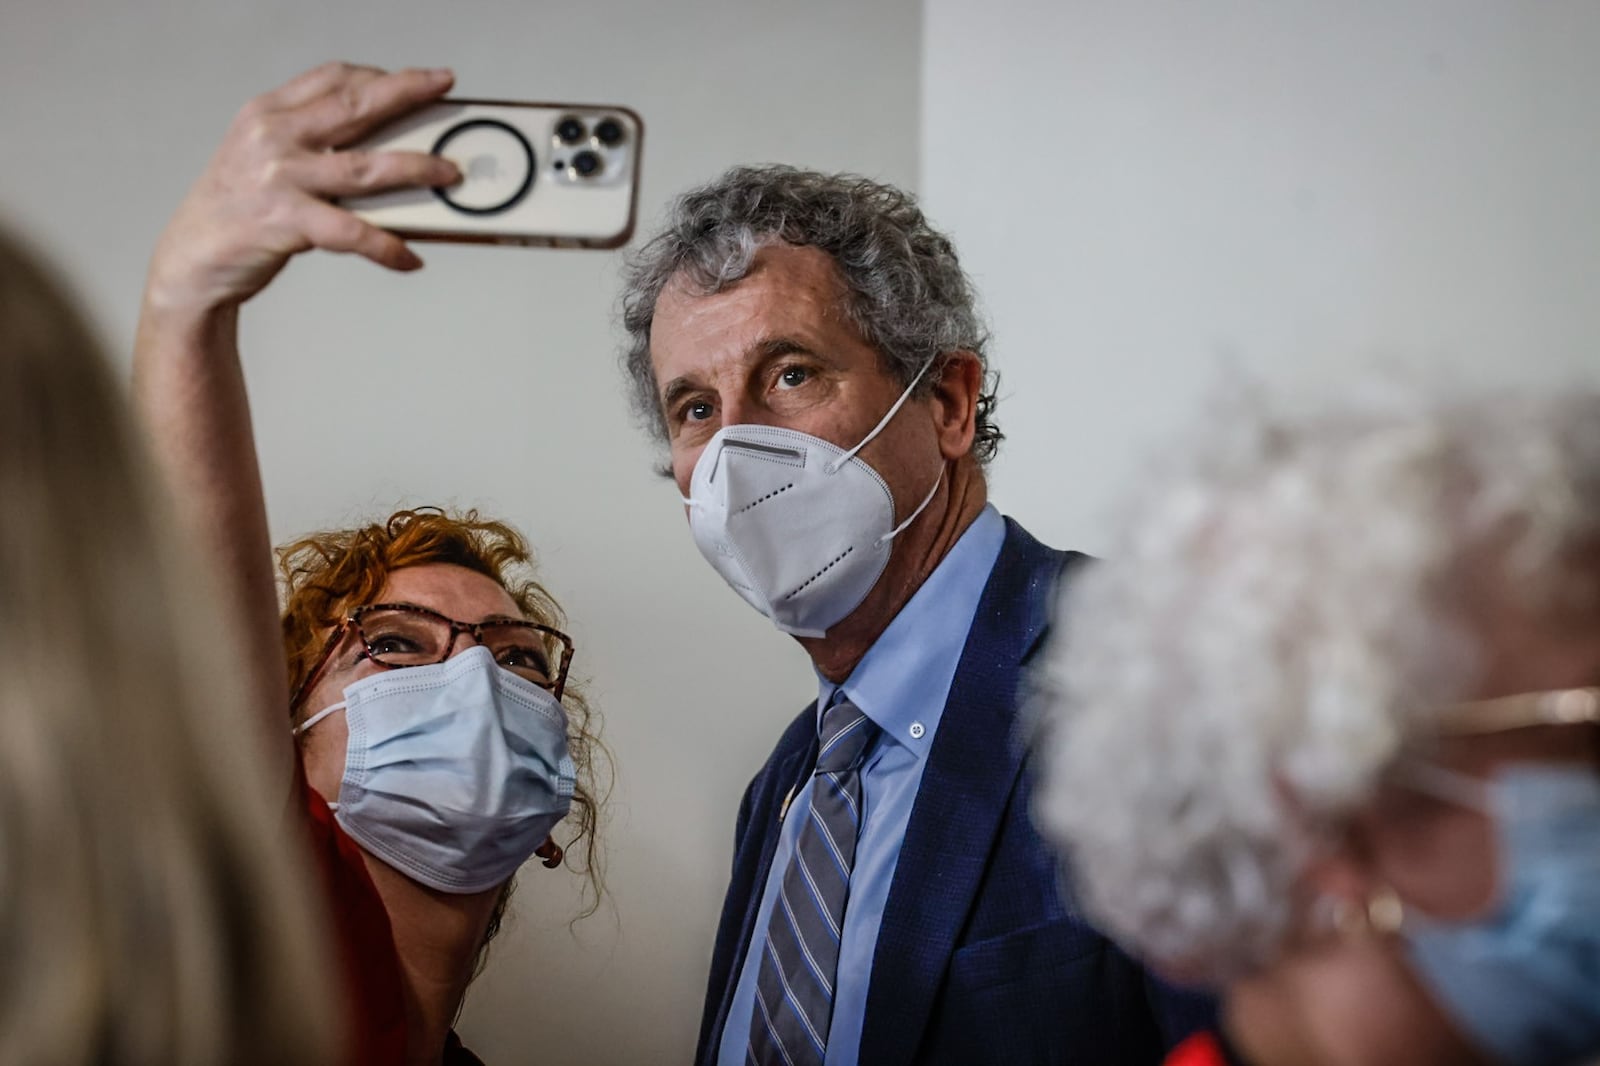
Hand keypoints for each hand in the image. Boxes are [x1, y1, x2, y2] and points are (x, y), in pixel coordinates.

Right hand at [144, 62, 462, 315]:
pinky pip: (352, 232)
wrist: (191, 260)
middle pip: (355, 105)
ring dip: (417, 169)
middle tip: (445, 86)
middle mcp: (272, 136)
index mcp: (266, 112)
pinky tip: (410, 258)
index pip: (332, 78)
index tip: (417, 78)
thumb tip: (382, 147)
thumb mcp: (260, 156)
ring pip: (365, 167)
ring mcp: (279, 178)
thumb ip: (307, 141)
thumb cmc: (236, 209)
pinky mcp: (286, 222)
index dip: (380, 75)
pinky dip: (386, 246)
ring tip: (450, 174)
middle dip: (407, 91)